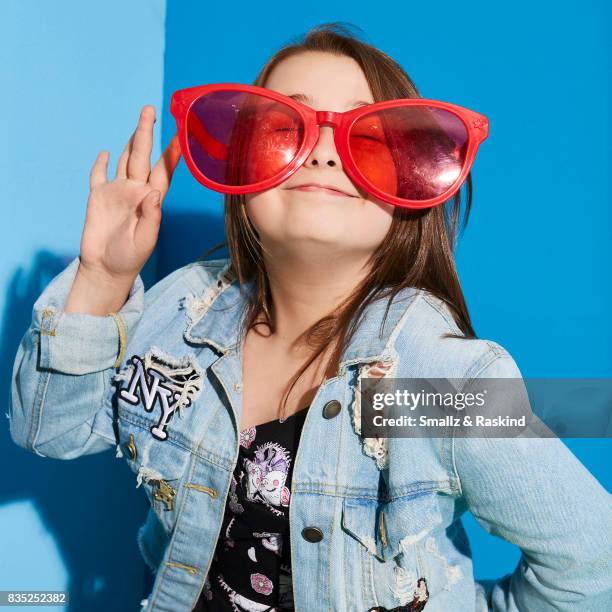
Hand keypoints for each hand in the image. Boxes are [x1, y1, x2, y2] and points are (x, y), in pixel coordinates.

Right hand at [80, 104, 180, 282]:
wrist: (106, 269)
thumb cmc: (130, 258)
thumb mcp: (145, 240)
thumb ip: (151, 216)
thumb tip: (154, 191)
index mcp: (151, 200)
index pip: (164, 171)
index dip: (172, 153)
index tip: (181, 133)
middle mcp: (136, 191)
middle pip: (141, 156)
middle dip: (146, 132)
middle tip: (150, 109)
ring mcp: (117, 192)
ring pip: (124, 159)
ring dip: (130, 141)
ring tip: (139, 122)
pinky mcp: (97, 197)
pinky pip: (98, 175)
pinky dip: (101, 163)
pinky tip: (104, 152)